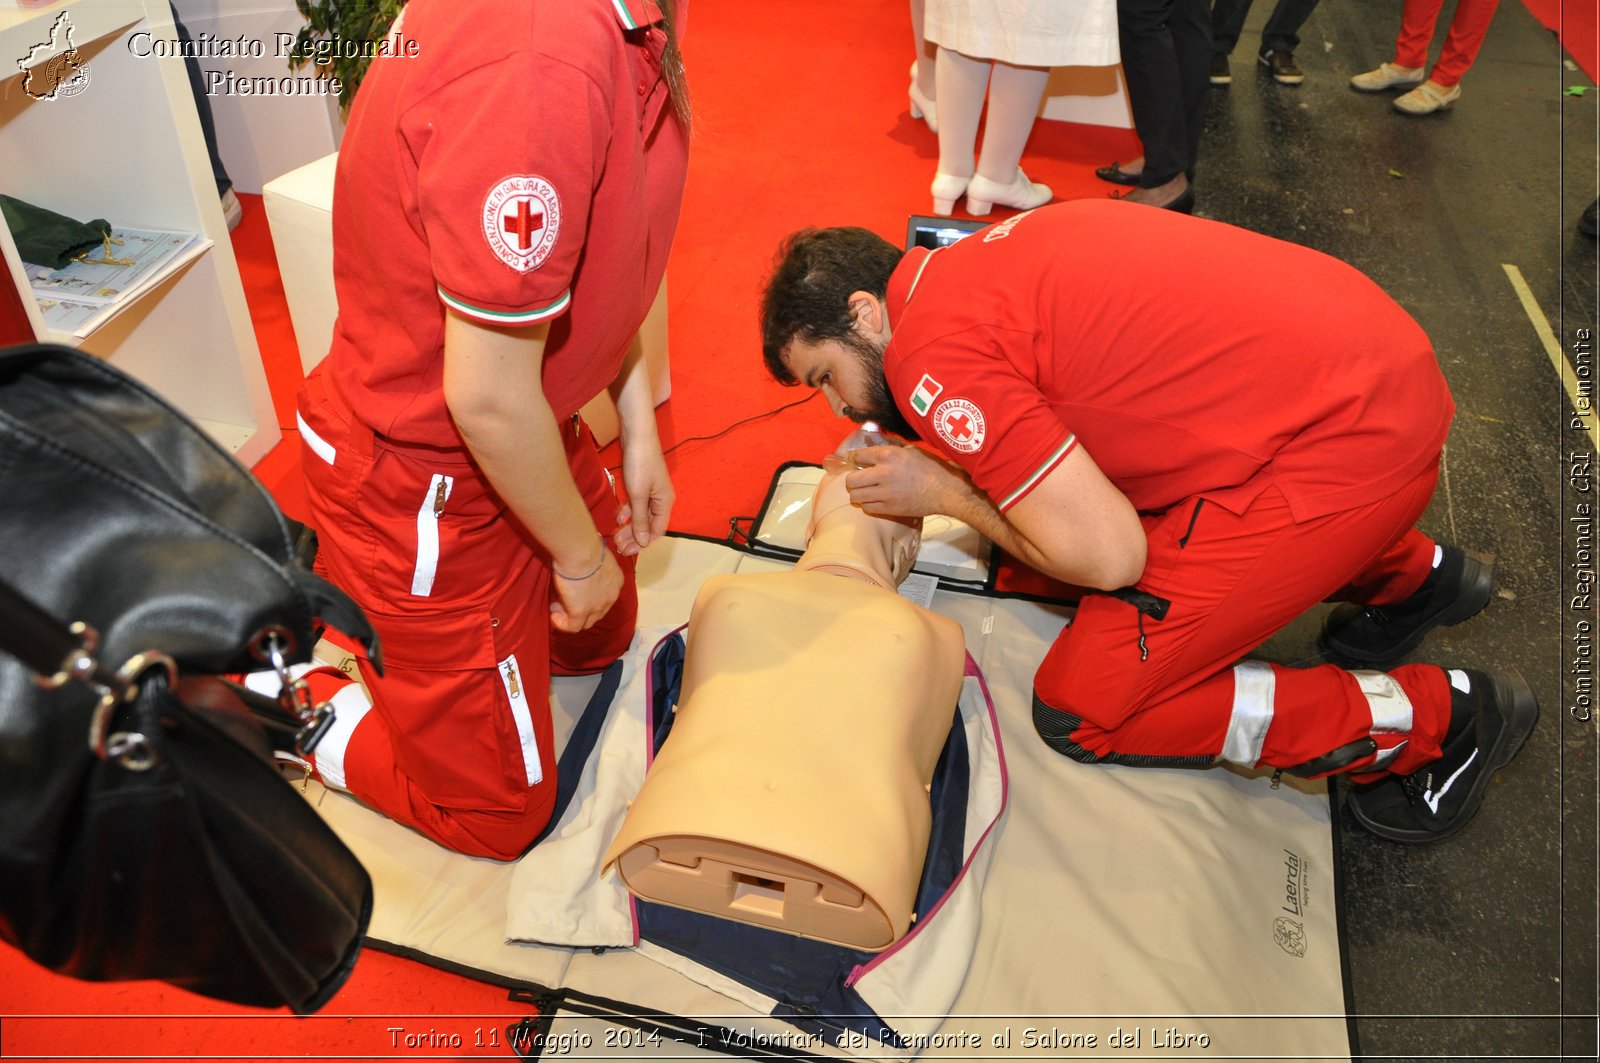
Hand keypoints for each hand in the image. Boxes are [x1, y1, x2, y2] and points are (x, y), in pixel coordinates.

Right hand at [549, 549, 623, 631]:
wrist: (580, 550)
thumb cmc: (585, 545)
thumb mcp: (594, 555)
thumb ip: (590, 565)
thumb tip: (578, 565)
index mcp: (616, 580)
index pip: (605, 596)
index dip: (590, 597)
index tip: (576, 589)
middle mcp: (611, 596)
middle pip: (597, 612)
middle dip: (581, 609)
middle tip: (564, 600)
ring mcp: (597, 606)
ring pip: (586, 622)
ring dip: (571, 617)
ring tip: (557, 607)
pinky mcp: (581, 611)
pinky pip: (573, 626)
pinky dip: (563, 624)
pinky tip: (554, 616)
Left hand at [613, 444, 673, 555]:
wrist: (637, 435)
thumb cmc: (640, 463)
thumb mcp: (638, 495)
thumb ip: (639, 519)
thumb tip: (644, 542)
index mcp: (665, 503)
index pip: (657, 531)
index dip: (643, 543)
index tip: (627, 551)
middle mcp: (660, 499)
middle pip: (648, 525)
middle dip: (634, 537)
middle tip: (619, 547)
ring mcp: (651, 491)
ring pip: (640, 515)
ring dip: (629, 527)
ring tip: (616, 537)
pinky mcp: (641, 484)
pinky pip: (636, 504)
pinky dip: (627, 512)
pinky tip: (618, 518)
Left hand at [843, 444, 966, 517]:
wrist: (946, 491)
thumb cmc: (932, 468)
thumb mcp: (911, 450)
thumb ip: (890, 449)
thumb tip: (872, 447)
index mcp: (889, 455)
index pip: (858, 456)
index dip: (853, 459)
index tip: (853, 461)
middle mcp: (883, 473)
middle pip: (851, 480)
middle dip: (852, 480)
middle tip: (859, 479)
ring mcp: (885, 493)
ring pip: (856, 496)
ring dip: (859, 493)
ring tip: (866, 491)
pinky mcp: (889, 509)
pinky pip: (867, 508)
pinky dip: (868, 504)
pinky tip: (876, 500)